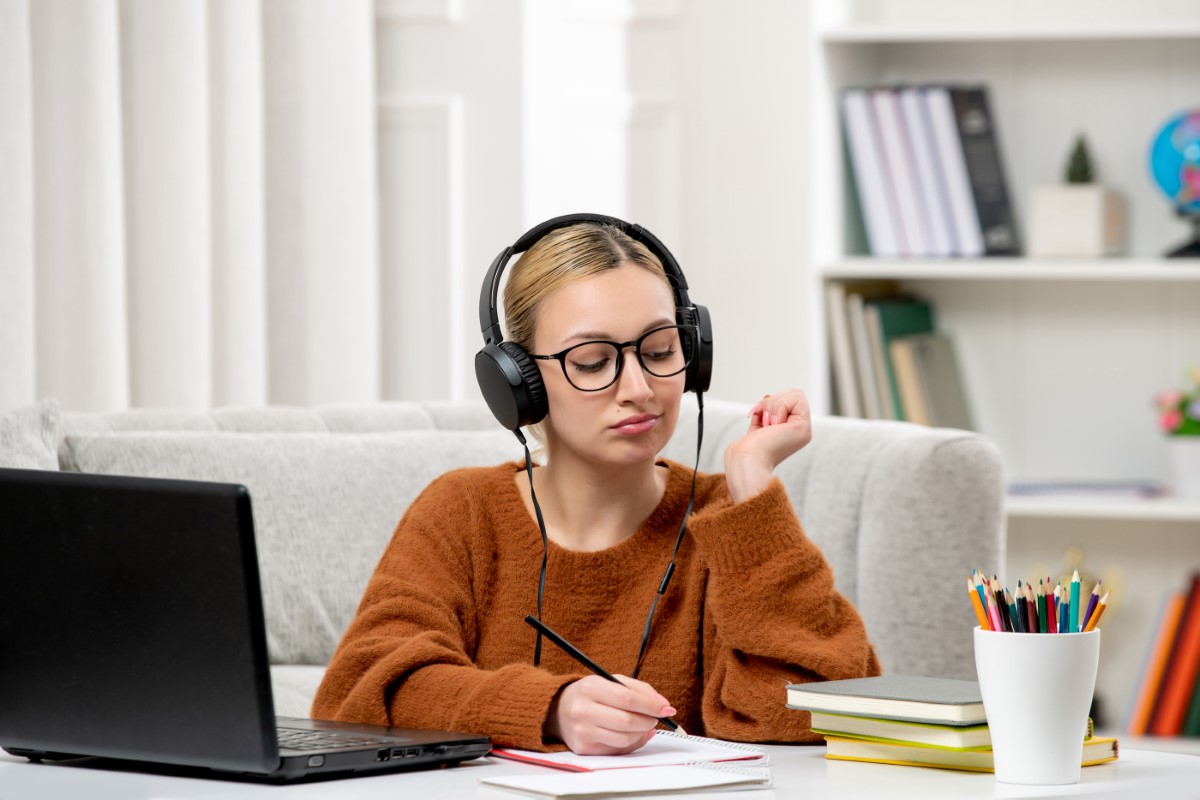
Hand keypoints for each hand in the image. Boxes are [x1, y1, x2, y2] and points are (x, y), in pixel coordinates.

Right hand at [545, 675, 675, 754]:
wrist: (558, 710)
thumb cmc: (590, 694)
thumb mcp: (610, 681)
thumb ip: (638, 689)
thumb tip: (662, 705)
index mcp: (590, 688)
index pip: (627, 699)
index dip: (651, 705)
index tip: (667, 708)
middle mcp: (583, 710)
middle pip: (627, 722)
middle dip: (648, 721)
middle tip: (655, 718)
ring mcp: (582, 731)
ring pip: (624, 739)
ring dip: (641, 733)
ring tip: (643, 725)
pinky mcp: (584, 748)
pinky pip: (616, 750)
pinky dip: (630, 743)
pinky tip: (631, 734)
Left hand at [724, 389, 812, 502]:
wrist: (746, 461)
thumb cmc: (747, 448)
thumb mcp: (758, 423)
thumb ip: (767, 411)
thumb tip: (768, 395)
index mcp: (792, 430)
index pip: (789, 399)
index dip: (771, 402)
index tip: (760, 416)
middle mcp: (801, 431)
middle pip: (794, 393)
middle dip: (772, 402)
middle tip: (764, 422)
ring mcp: (805, 430)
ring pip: (795, 394)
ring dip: (773, 406)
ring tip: (768, 426)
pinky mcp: (804, 428)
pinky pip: (796, 398)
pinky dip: (779, 407)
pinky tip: (773, 426)